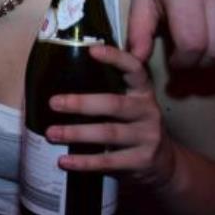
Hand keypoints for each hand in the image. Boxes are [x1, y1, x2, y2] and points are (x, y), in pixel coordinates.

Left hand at [47, 45, 175, 188]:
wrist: (163, 164)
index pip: (134, 69)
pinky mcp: (142, 161)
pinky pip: (109, 161)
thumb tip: (55, 82)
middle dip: (81, 103)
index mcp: (142, 92)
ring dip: (77, 133)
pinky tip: (64, 161)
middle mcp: (147, 111)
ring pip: (109, 133)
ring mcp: (148, 137)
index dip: (115, 58)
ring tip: (51, 133)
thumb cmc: (132, 126)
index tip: (92, 50)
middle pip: (114, 104)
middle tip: (53, 103)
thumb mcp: (128, 105)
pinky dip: (84, 162)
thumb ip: (106, 92)